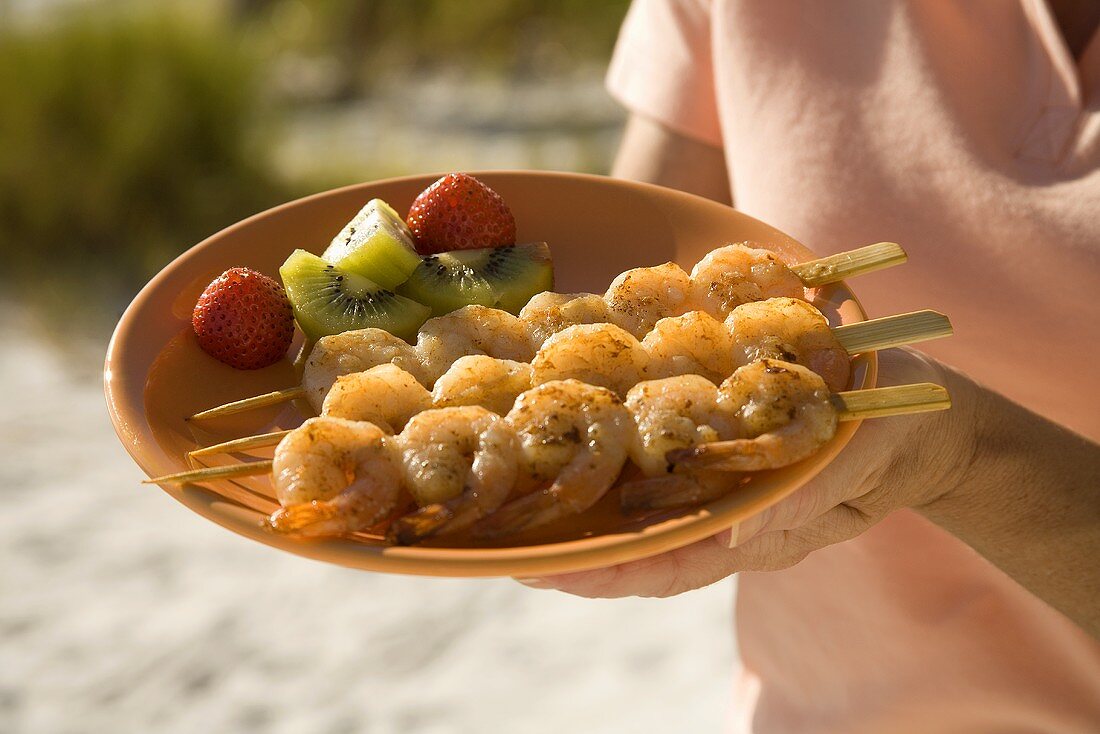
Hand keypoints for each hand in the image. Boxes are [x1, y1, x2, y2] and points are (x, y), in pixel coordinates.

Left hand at [516, 348, 975, 597]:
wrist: (914, 412)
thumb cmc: (891, 441)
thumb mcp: (857, 466)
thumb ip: (807, 496)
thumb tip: (741, 533)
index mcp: (753, 532)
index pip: (668, 567)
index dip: (607, 574)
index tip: (549, 573)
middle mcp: (722, 512)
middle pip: (636, 543)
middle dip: (572, 549)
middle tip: (501, 545)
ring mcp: (718, 478)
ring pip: (639, 505)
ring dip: (581, 503)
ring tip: (514, 499)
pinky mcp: (717, 438)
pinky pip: (658, 455)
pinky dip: (615, 451)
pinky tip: (574, 431)